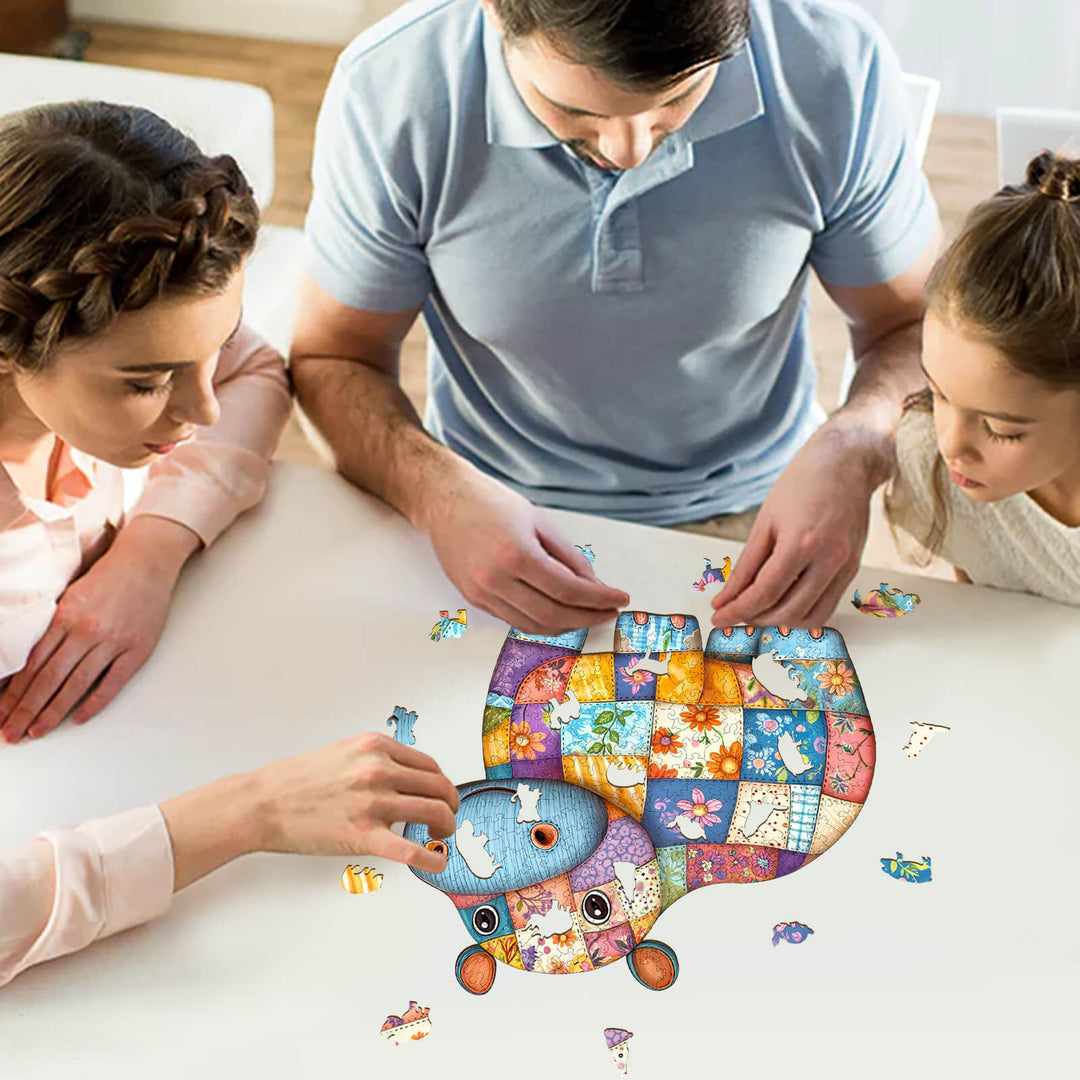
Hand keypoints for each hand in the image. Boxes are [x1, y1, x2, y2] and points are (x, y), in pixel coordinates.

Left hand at [0, 516, 198, 742]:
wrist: (146, 562)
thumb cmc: (108, 578)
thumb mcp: (70, 596)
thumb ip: (52, 627)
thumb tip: (28, 662)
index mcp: (65, 617)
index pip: (32, 664)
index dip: (14, 693)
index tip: (1, 714)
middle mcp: (86, 631)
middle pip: (49, 679)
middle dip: (26, 710)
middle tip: (11, 733)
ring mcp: (113, 642)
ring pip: (76, 684)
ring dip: (53, 712)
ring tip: (36, 731)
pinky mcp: (138, 649)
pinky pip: (113, 681)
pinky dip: (95, 702)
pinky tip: (78, 717)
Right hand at [161, 733, 460, 888]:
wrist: (262, 802)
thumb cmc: (297, 781)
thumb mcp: (344, 753)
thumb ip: (377, 760)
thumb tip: (405, 778)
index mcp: (375, 747)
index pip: (429, 765)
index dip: (442, 783)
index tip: (442, 795)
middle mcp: (379, 770)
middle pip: (438, 787)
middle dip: (450, 805)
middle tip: (448, 818)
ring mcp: (373, 802)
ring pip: (434, 812)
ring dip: (445, 827)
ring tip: (440, 836)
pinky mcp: (363, 835)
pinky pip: (411, 849)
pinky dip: (432, 858)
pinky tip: (437, 863)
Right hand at [415, 459, 628, 633]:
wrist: (444, 500)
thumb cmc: (491, 503)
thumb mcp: (540, 521)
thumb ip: (569, 557)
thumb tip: (594, 585)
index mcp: (516, 554)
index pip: (568, 590)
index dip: (599, 599)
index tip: (619, 599)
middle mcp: (496, 579)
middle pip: (553, 615)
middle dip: (587, 617)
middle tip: (607, 612)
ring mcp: (481, 593)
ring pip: (533, 625)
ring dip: (565, 625)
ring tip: (586, 615)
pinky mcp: (473, 599)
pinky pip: (514, 620)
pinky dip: (540, 621)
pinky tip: (558, 612)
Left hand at [710, 418, 889, 627]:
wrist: (846, 462)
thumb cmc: (803, 483)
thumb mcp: (765, 521)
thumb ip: (746, 565)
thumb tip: (726, 598)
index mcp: (801, 542)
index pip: (764, 592)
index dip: (737, 610)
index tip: (718, 617)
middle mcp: (828, 559)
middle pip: (787, 611)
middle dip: (755, 619)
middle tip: (734, 614)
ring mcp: (845, 566)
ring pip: (811, 617)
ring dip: (779, 623)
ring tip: (757, 612)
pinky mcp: (853, 569)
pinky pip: (827, 606)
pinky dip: (802, 614)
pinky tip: (782, 605)